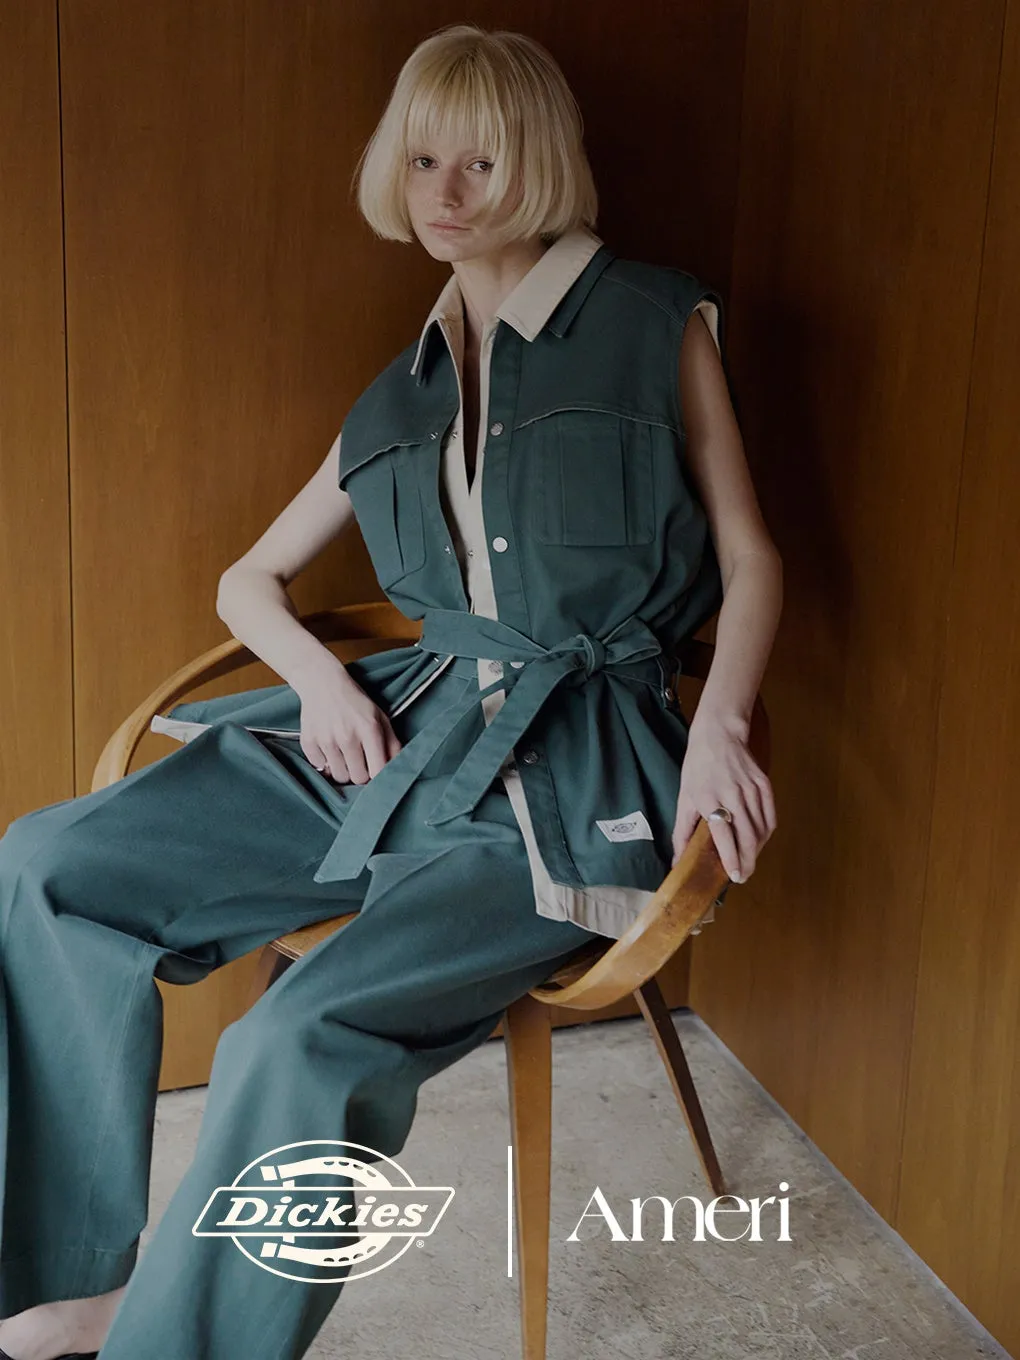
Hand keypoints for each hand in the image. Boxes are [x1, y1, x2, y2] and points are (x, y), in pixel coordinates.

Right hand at [293, 664, 402, 784]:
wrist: (322, 683)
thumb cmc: (355, 701)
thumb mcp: (380, 717)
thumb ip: (392, 743)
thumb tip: (397, 768)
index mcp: (369, 730)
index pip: (377, 771)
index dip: (378, 776)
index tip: (376, 771)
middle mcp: (347, 737)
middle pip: (358, 778)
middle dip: (360, 774)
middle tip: (359, 762)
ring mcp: (326, 740)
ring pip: (338, 776)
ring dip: (343, 770)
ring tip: (344, 756)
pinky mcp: (309, 742)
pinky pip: (319, 767)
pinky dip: (324, 762)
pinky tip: (328, 749)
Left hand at [670, 715, 775, 882]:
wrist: (719, 735)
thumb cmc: (698, 767)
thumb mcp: (684, 798)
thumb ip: (681, 831)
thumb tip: (677, 860)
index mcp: (709, 799)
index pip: (724, 836)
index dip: (731, 858)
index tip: (735, 876)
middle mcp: (733, 795)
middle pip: (747, 837)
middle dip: (747, 861)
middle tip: (743, 876)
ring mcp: (752, 790)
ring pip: (761, 830)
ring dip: (756, 850)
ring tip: (748, 861)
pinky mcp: (765, 785)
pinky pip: (770, 818)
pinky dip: (766, 835)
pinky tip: (758, 842)